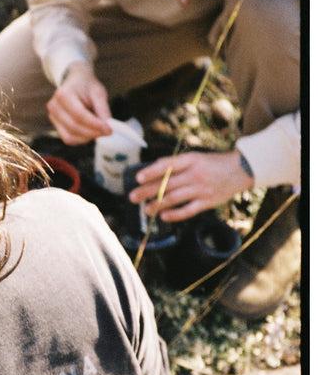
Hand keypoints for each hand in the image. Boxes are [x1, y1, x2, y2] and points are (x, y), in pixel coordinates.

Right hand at [46, 62, 111, 145]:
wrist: (75, 82)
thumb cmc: (87, 86)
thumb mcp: (98, 93)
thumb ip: (103, 110)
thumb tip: (108, 127)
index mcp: (63, 94)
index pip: (80, 115)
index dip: (95, 125)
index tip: (109, 129)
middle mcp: (54, 107)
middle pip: (74, 127)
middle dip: (93, 132)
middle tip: (107, 131)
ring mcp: (52, 117)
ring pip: (70, 137)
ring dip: (88, 137)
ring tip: (99, 129)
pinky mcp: (55, 126)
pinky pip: (69, 139)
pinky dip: (82, 139)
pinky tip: (90, 131)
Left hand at [128, 150, 253, 222]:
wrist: (240, 170)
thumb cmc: (212, 164)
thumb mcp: (195, 157)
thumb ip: (176, 164)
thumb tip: (151, 171)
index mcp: (191, 160)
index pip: (167, 165)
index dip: (152, 172)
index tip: (138, 178)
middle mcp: (195, 174)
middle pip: (167, 184)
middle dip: (147, 191)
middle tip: (132, 197)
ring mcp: (201, 189)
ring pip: (174, 198)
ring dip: (157, 205)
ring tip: (145, 209)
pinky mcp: (208, 202)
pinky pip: (188, 210)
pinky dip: (175, 214)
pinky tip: (164, 216)